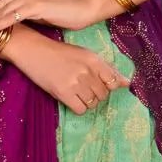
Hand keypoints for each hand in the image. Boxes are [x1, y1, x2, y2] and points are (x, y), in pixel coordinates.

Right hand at [13, 35, 130, 114]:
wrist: (34, 51)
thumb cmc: (60, 53)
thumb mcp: (85, 55)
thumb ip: (106, 69)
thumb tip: (128, 83)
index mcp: (94, 60)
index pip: (113, 81)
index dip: (109, 86)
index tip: (101, 84)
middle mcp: (87, 71)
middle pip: (103, 94)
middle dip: (96, 94)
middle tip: (84, 87)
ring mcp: (75, 83)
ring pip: (93, 103)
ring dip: (87, 101)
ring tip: (76, 92)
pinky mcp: (63, 93)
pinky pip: (81, 110)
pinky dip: (78, 107)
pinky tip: (71, 98)